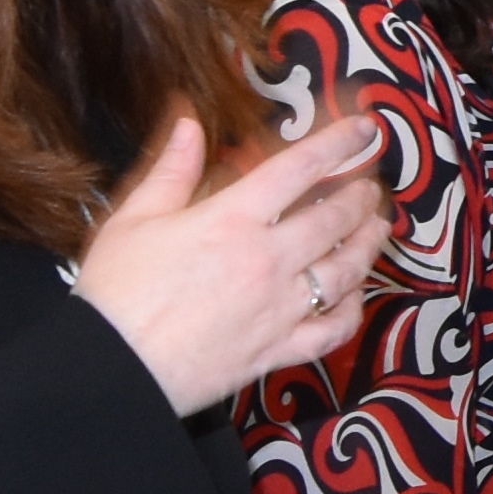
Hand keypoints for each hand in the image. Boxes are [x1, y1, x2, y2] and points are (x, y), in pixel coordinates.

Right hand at [81, 116, 389, 411]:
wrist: (115, 368)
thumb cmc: (115, 293)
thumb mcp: (134, 218)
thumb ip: (171, 170)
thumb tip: (190, 125)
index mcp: (232, 220)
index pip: (300, 168)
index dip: (339, 143)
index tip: (365, 128)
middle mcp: (267, 260)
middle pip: (334, 218)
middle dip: (359, 196)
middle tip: (370, 185)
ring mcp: (279, 308)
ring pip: (345, 271)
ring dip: (367, 244)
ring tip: (378, 227)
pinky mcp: (278, 350)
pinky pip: (332, 329)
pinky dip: (353, 310)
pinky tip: (356, 295)